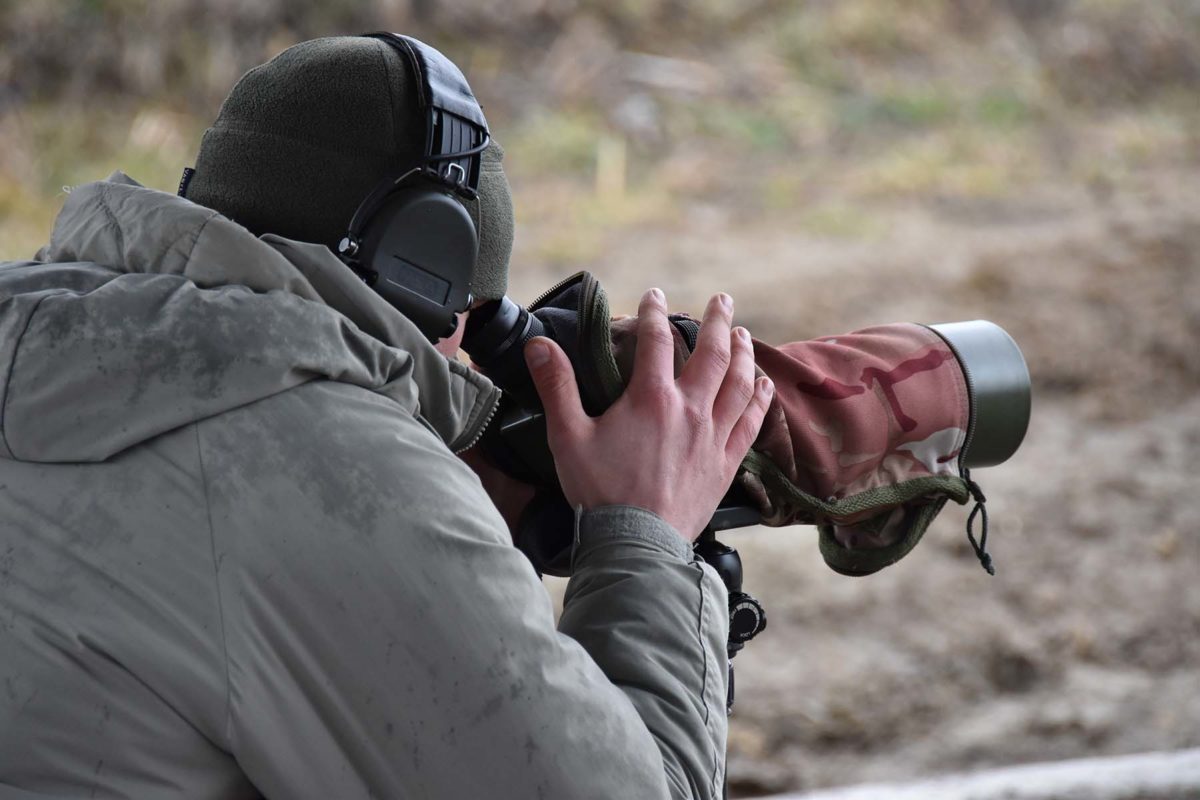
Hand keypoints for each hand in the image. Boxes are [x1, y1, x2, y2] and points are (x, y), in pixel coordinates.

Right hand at [523, 288, 773, 541]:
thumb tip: (539, 344)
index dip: (654, 312)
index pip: (656, 340)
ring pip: (738, 383)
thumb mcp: (567, 437)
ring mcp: (712, 436)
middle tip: (723, 300)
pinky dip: (760, 399)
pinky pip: (752, 422)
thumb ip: (557, 386)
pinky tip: (764, 385)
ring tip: (743, 334)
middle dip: (718, 321)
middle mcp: (689, 410)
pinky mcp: (726, 463)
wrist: (637, 543)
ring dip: (743, 353)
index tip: (655, 295)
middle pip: (712, 353)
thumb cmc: (599, 493)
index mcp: (650, 399)